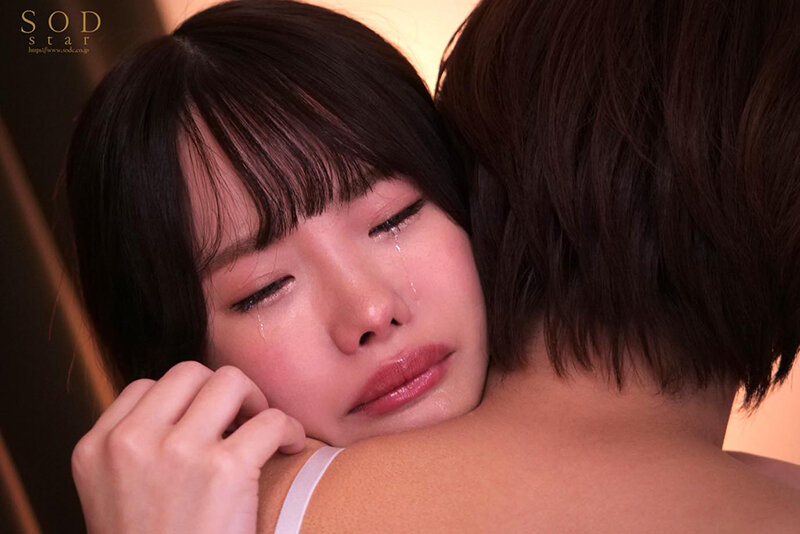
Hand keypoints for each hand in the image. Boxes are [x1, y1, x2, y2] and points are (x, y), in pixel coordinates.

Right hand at [71, 361, 305, 533]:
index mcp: (96, 449)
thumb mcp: (117, 498)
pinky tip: (289, 447)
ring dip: (255, 401)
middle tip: (239, 421)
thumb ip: (137, 452)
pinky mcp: (225, 469)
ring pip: (230, 382)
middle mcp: (131, 443)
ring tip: (262, 431)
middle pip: (189, 373)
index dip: (182, 402)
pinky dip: (288, 429)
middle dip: (220, 392)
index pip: (144, 387)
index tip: (204, 426)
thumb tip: (192, 410)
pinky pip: (270, 419)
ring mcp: (177, 452)